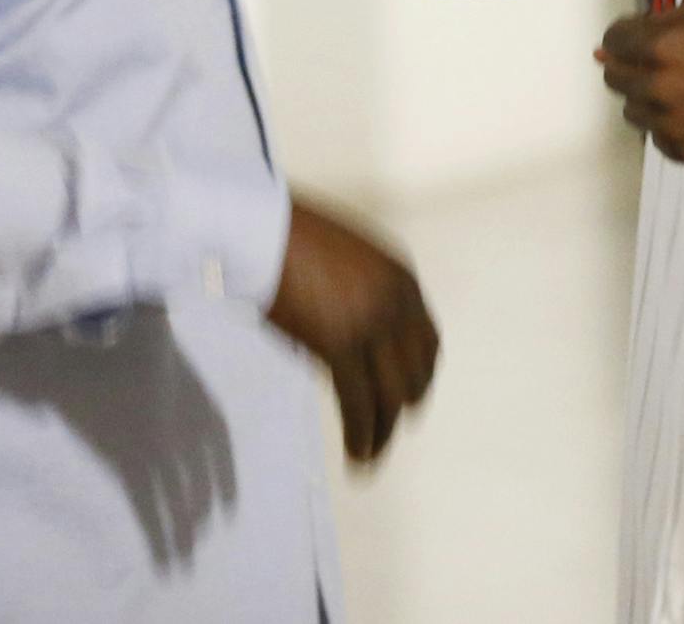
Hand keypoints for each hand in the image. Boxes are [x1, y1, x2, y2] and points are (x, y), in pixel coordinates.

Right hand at [266, 197, 439, 463]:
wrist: (257, 226)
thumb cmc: (285, 238)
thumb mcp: (345, 260)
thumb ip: (361, 294)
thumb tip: (352, 333)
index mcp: (401, 277)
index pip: (426, 341)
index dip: (417, 376)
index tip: (404, 399)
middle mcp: (397, 301)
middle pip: (416, 373)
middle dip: (401, 408)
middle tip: (383, 432)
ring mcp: (371, 323)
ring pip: (392, 397)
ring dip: (384, 434)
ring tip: (369, 457)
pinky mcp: (340, 345)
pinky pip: (361, 406)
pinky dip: (362, 437)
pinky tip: (356, 457)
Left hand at [596, 5, 683, 166]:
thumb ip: (660, 22)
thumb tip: (617, 40)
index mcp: (659, 47)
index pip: (612, 42)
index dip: (625, 38)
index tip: (638, 41)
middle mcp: (657, 88)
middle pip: (615, 78)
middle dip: (632, 67)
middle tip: (663, 64)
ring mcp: (670, 126)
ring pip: (633, 112)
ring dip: (648, 99)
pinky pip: (659, 139)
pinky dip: (670, 127)